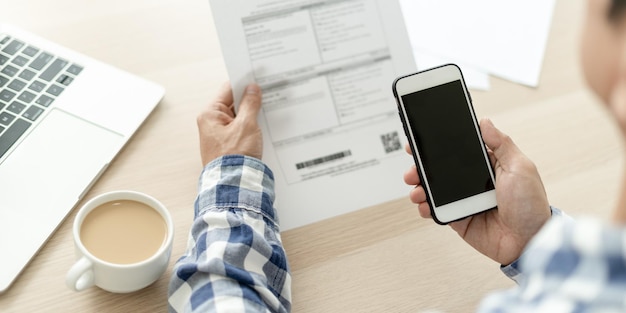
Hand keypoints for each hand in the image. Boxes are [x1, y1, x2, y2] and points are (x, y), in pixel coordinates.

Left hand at [197, 83, 262, 164]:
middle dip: (250, 100)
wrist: (234, 185)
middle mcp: (211, 123)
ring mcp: (218, 135)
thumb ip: (250, 104)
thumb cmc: (236, 157)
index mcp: (210, 114)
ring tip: (267, 110)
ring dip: (251, 114)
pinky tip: (262, 126)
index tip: (258, 78)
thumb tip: (252, 89)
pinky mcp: (227, 145)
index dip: (244, 83)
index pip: (228, 89)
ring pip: (238, 117)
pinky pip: (239, 129)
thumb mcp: (247, 125)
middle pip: (233, 103)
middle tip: (267, 94)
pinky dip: (250, 126)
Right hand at [403, 118, 550, 264]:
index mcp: (488, 165)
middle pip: (441, 169)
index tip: (422, 140)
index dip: (440, 146)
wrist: (529, 240)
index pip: (459, 151)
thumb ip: (501, 143)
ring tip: (416, 188)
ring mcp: (465, 200)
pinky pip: (437, 210)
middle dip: (423, 167)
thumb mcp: (520, 167)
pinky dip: (426, 208)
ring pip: (435, 190)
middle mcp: (474, 181)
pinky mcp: (459, 218)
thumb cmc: (530, 204)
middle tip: (414, 167)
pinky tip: (423, 205)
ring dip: (420, 187)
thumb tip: (485, 122)